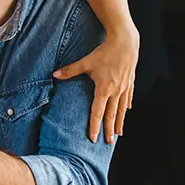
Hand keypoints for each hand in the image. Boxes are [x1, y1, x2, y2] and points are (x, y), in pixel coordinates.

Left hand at [53, 28, 138, 143]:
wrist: (125, 42)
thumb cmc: (104, 52)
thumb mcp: (86, 62)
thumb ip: (70, 70)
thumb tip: (54, 75)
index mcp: (104, 89)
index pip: (98, 112)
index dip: (95, 126)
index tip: (93, 138)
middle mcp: (116, 91)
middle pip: (112, 115)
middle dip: (109, 129)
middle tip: (108, 142)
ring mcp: (125, 87)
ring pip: (122, 109)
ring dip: (120, 121)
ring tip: (118, 133)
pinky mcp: (130, 82)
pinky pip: (128, 97)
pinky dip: (126, 106)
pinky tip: (127, 111)